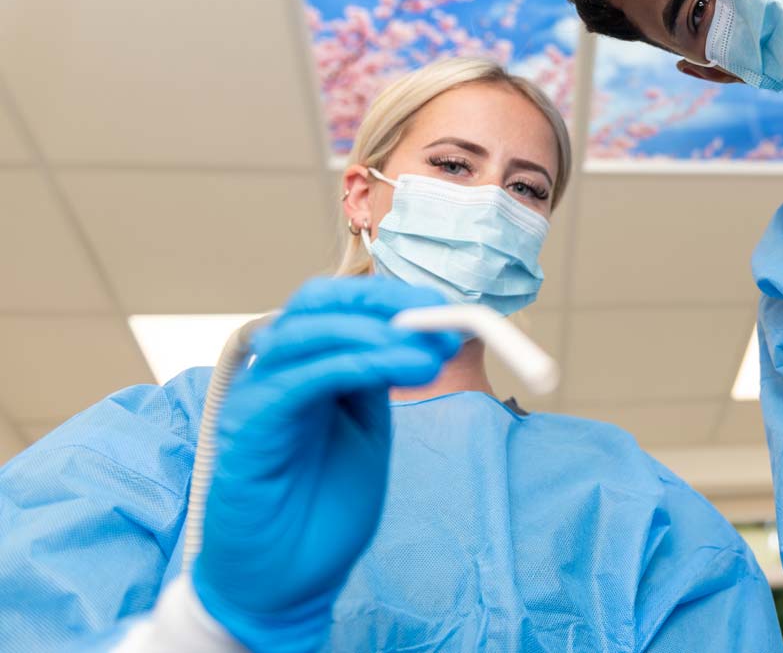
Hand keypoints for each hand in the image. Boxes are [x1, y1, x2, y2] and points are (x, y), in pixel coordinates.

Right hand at [192, 276, 460, 652]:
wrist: (288, 579)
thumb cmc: (326, 506)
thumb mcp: (368, 428)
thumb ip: (381, 377)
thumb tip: (423, 332)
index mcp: (305, 366)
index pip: (336, 302)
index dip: (388, 295)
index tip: (443, 308)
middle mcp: (274, 371)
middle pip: (314, 303)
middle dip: (380, 302)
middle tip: (437, 320)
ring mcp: (256, 395)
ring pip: (306, 334)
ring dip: (374, 334)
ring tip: (428, 358)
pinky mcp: (246, 428)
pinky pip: (297, 380)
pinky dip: (350, 364)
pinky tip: (397, 372)